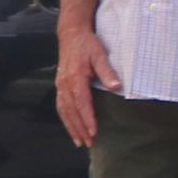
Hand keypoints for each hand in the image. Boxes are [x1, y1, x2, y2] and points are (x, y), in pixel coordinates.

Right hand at [53, 20, 114, 147]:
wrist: (71, 35)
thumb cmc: (87, 45)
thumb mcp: (100, 54)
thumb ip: (108, 72)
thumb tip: (118, 87)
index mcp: (76, 78)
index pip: (82, 103)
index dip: (87, 119)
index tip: (93, 132)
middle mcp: (65, 84)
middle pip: (72, 111)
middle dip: (80, 129)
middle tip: (88, 143)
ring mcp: (61, 86)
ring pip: (64, 111)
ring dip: (71, 127)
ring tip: (79, 141)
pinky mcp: (60, 86)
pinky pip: (60, 106)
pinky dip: (65, 119)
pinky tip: (71, 127)